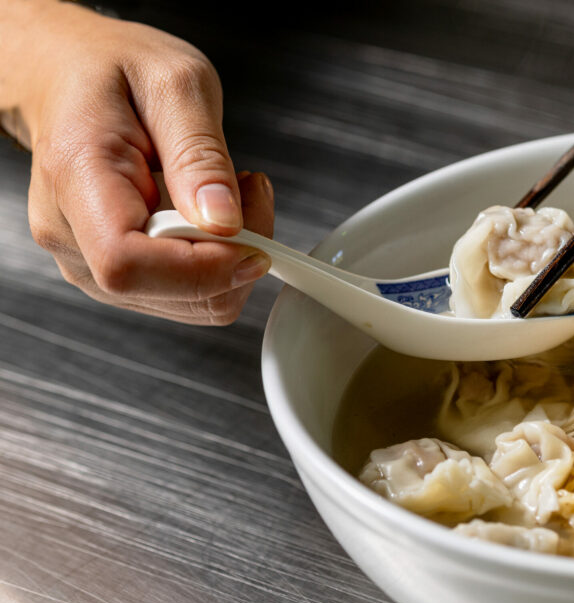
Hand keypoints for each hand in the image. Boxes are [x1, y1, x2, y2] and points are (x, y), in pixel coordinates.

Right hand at [1, 1, 271, 323]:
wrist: (65, 73)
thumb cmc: (112, 70)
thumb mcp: (175, 83)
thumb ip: (200, 154)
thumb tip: (223, 220)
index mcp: (78, 175)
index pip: (127, 264)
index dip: (201, 268)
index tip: (252, 241)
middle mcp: (70, 231)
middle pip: (165, 293)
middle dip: (233, 259)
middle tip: (250, 193)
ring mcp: (87, 259)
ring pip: (185, 304)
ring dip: (230, 262)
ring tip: (230, 195)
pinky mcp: (112, 273)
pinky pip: (183, 295)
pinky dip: (217, 266)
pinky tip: (212, 219)